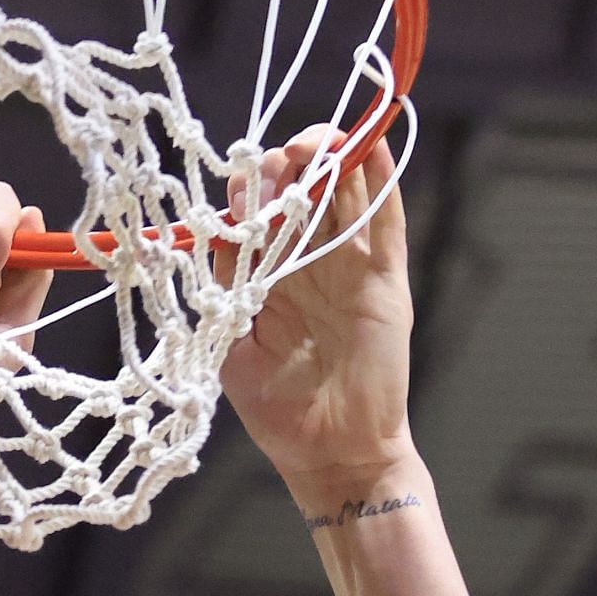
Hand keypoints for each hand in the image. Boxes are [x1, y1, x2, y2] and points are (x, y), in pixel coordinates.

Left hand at [217, 134, 414, 502]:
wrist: (333, 454)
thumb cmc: (278, 413)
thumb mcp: (233, 350)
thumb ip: (222, 296)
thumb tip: (208, 238)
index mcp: (268, 279)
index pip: (257, 216)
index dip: (249, 191)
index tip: (240, 182)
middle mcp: (308, 266)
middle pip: (302, 193)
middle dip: (289, 166)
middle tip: (278, 160)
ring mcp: (350, 268)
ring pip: (344, 197)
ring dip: (332, 161)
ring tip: (319, 141)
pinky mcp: (385, 280)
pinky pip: (387, 222)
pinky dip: (382, 183)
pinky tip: (372, 146)